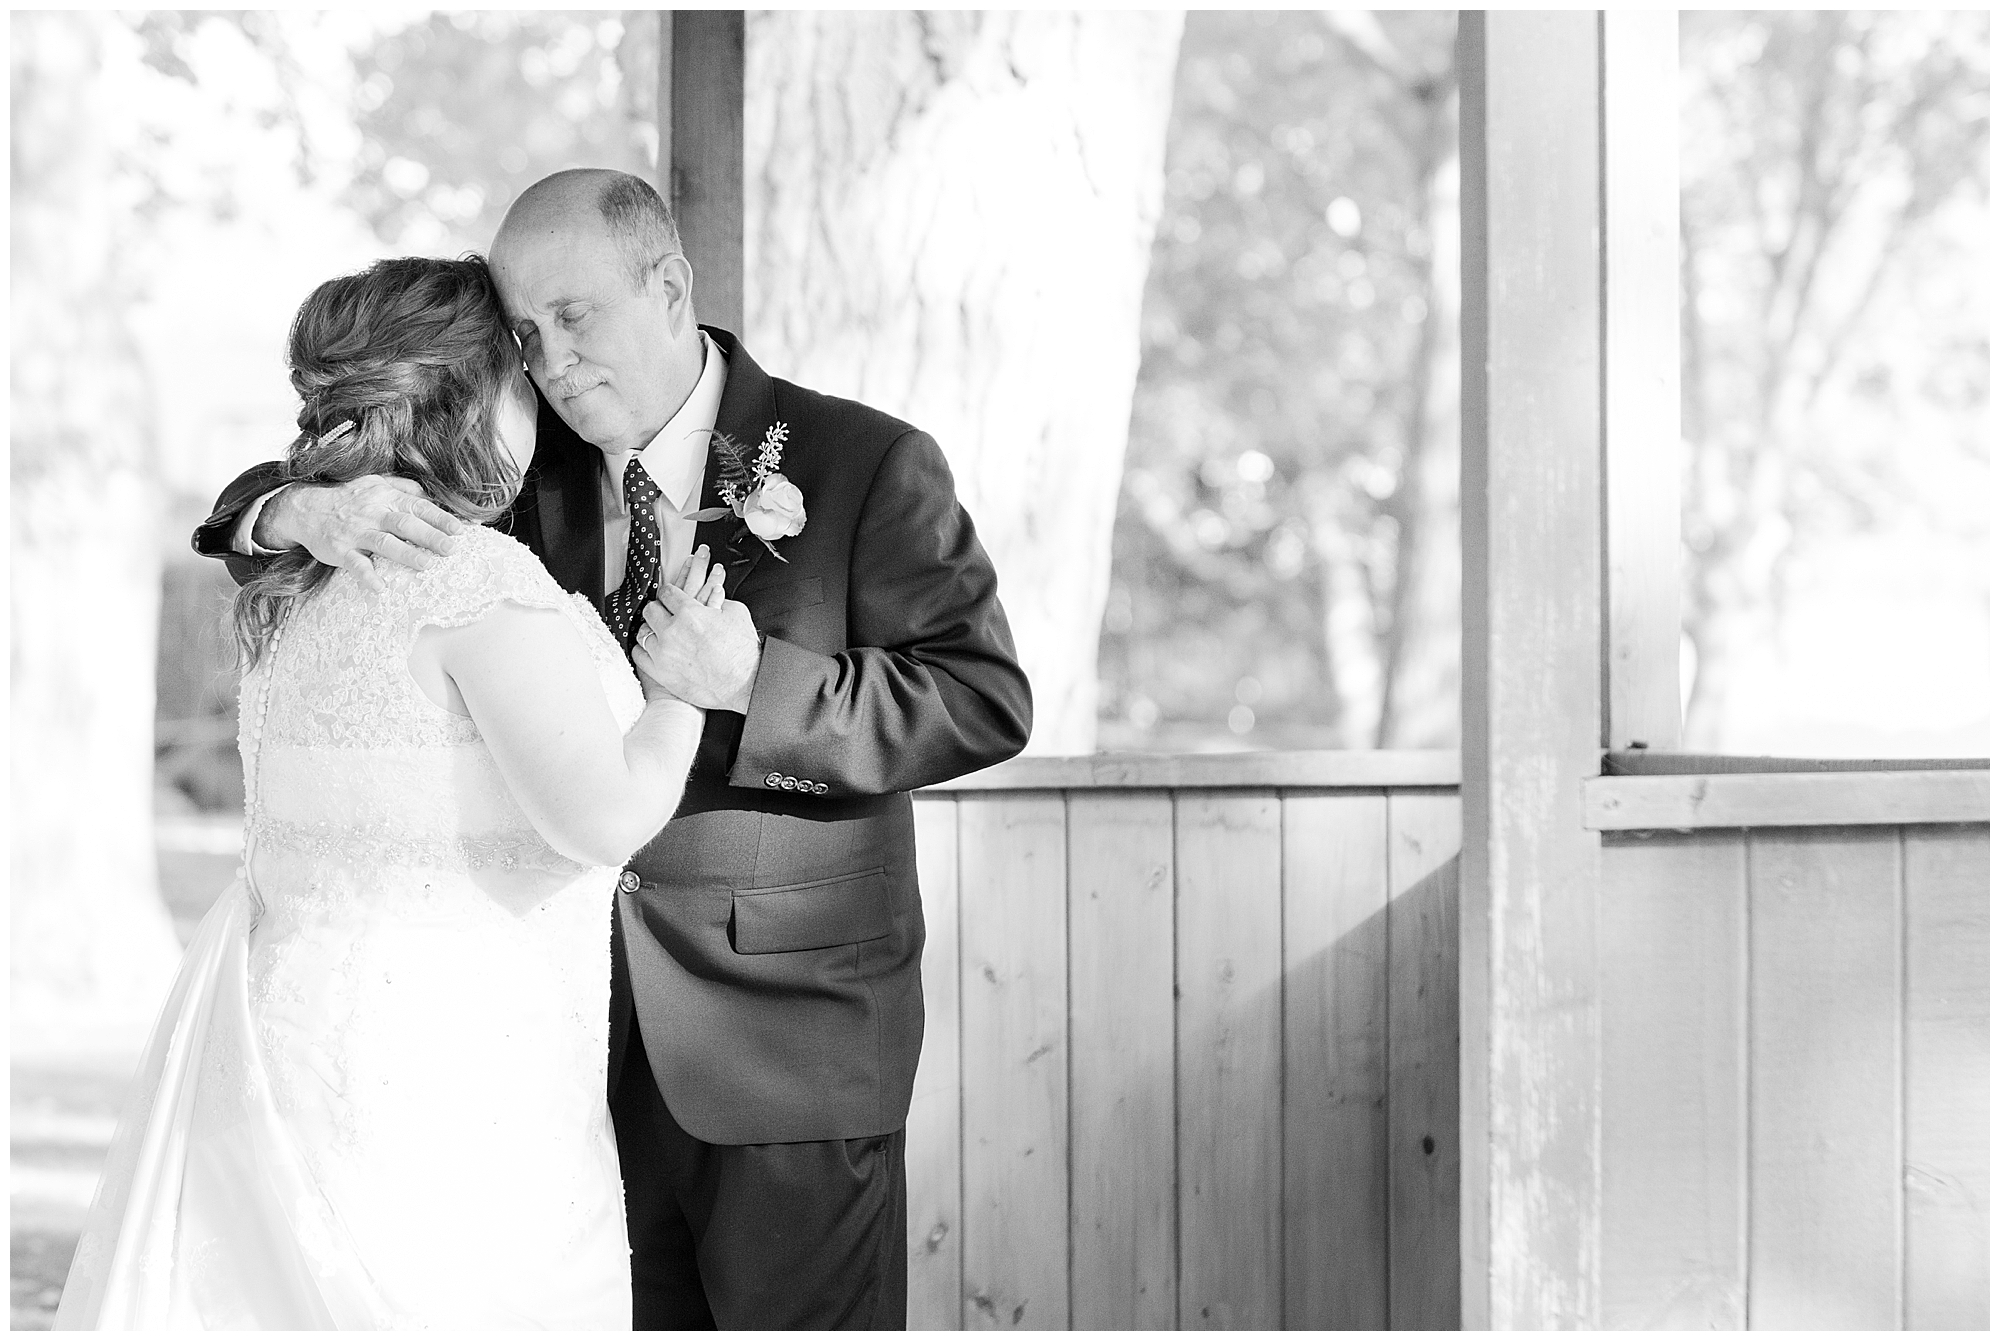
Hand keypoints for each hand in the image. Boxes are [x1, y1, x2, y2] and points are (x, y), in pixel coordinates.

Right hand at [259, 475, 467, 591]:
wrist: (305, 507)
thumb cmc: (349, 498)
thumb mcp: (376, 483)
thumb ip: (404, 487)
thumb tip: (432, 494)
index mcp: (386, 497)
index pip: (418, 506)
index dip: (439, 518)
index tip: (459, 530)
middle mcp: (373, 513)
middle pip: (405, 524)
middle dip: (430, 536)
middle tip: (451, 549)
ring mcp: (356, 532)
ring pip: (384, 543)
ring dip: (406, 555)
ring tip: (427, 565)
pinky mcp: (340, 550)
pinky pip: (355, 564)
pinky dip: (367, 576)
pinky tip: (379, 588)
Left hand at [632, 552, 760, 713]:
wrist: (745, 683)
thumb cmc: (742, 651)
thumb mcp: (736, 613)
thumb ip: (717, 599)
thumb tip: (710, 594)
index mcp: (690, 612)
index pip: (666, 593)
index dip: (671, 594)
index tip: (672, 599)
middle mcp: (672, 631)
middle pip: (650, 610)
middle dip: (659, 610)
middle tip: (666, 615)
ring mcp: (663, 653)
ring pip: (642, 632)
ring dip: (651, 631)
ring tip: (661, 634)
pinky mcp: (660, 673)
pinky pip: (639, 655)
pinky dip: (645, 650)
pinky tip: (654, 649)